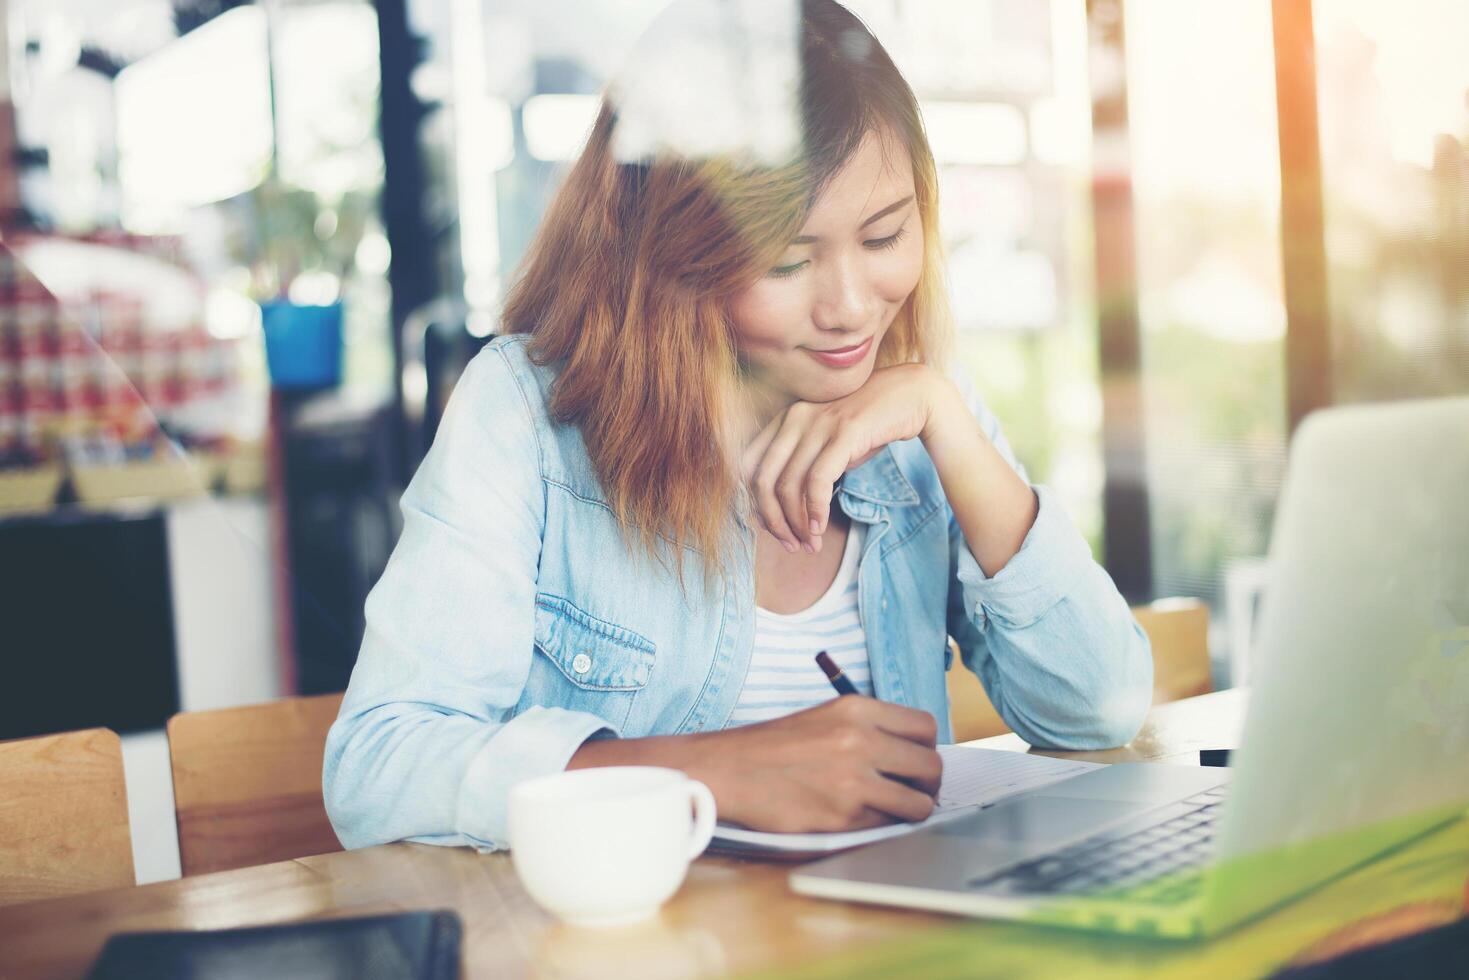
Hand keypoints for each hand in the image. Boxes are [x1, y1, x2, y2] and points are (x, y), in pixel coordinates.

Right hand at [693, 696, 942, 832]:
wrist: (731, 769)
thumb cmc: (777, 745)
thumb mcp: (827, 716)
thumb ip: (871, 728)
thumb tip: (915, 754)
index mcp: (857, 709)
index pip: (925, 727)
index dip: (927, 748)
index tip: (917, 760)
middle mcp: (860, 740)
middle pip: (931, 767)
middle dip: (928, 784)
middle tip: (914, 792)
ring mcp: (853, 781)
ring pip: (919, 804)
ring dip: (912, 810)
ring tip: (894, 809)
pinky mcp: (843, 816)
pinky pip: (886, 825)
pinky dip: (880, 825)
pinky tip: (859, 816)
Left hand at [741, 364, 954, 553]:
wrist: (910, 396)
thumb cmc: (867, 427)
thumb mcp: (827, 443)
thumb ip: (803, 467)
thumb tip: (782, 510)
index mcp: (784, 419)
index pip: (747, 467)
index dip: (755, 503)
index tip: (774, 529)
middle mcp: (794, 418)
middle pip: (762, 481)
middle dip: (773, 521)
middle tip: (792, 545)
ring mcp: (818, 423)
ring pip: (788, 486)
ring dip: (796, 523)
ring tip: (811, 543)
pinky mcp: (844, 432)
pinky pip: (817, 480)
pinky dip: (815, 510)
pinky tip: (820, 526)